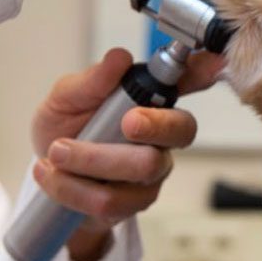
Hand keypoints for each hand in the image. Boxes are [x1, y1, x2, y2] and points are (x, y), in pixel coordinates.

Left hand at [31, 48, 223, 260]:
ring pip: (143, 168)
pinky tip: (53, 175)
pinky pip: (112, 200)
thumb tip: (118, 58)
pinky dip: (72, 187)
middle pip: (182, 130)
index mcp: (150, 99)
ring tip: (56, 152)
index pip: (189, 81)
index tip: (215, 60)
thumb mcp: (65, 99)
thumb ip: (91, 81)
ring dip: (90, 160)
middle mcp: (162, 135)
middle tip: (127, 122)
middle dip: (155, 124)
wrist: (46, 177)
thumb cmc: (64, 129)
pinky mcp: (136, 202)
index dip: (206, 71)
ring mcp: (153, 171)